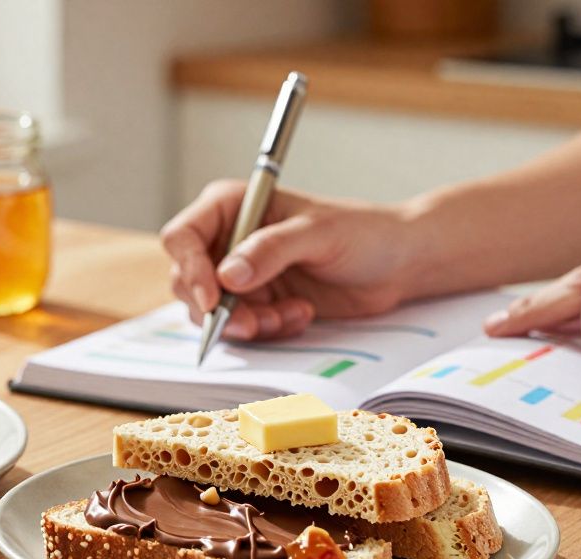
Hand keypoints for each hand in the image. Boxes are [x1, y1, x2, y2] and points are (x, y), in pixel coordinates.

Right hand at [160, 179, 415, 339]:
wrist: (397, 264)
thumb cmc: (363, 232)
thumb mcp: (318, 234)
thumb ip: (271, 250)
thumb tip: (227, 276)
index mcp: (233, 206)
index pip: (183, 237)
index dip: (190, 269)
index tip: (212, 300)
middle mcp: (227, 240)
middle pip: (187, 281)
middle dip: (218, 309)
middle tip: (254, 323)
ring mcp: (239, 275)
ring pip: (210, 312)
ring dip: (248, 323)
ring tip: (290, 315)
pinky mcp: (257, 303)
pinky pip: (240, 328)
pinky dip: (267, 330)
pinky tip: (300, 314)